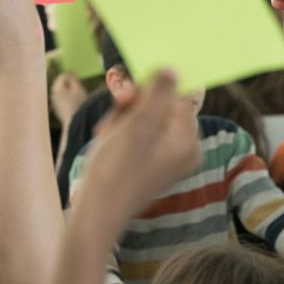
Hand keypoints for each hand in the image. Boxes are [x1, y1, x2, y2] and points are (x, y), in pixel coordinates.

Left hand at [51, 73, 87, 127]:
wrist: (74, 124)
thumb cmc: (78, 105)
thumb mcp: (78, 89)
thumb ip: (73, 79)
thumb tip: (70, 72)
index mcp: (56, 88)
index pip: (62, 76)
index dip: (71, 76)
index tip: (79, 81)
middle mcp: (52, 94)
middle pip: (60, 84)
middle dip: (69, 84)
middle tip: (78, 88)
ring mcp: (54, 102)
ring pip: (61, 92)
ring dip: (67, 91)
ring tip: (77, 96)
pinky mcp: (57, 109)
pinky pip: (61, 99)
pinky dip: (66, 98)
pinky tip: (73, 104)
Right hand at [82, 70, 199, 217]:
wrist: (95, 214)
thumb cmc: (114, 172)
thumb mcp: (136, 126)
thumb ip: (157, 94)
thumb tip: (172, 69)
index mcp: (188, 141)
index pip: (172, 96)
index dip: (145, 92)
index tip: (121, 97)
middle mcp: (184, 150)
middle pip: (159, 106)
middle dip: (130, 109)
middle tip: (110, 125)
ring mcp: (168, 158)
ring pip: (145, 118)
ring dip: (122, 120)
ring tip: (106, 138)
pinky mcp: (153, 163)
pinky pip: (141, 134)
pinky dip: (122, 133)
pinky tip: (107, 144)